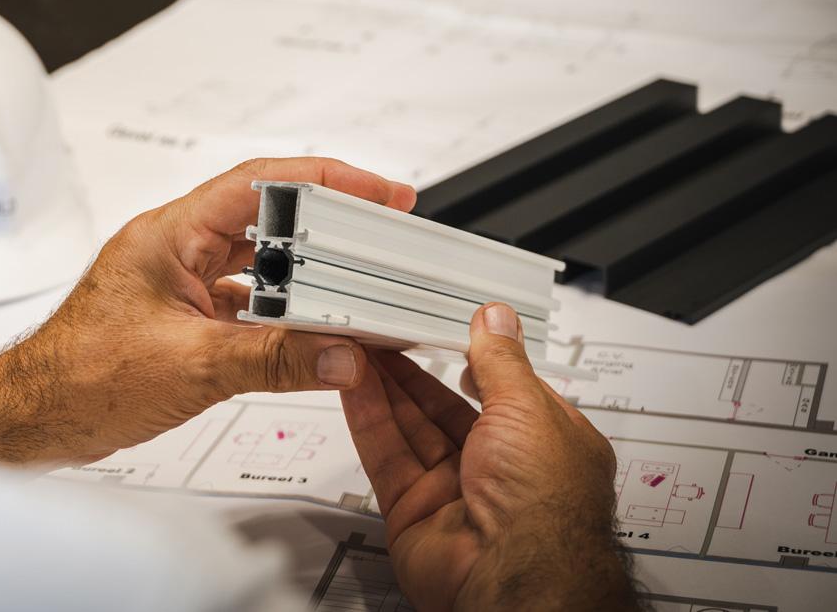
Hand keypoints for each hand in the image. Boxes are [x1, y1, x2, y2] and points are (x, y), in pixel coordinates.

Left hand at [0, 157, 415, 469]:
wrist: (28, 418)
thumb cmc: (76, 378)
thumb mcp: (190, 367)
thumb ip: (273, 360)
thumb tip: (340, 352)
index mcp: (169, 234)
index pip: (262, 184)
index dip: (328, 179)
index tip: (379, 191)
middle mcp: (172, 248)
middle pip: (268, 218)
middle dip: (330, 224)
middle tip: (384, 232)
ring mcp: (175, 282)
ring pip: (258, 262)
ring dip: (307, 272)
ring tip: (360, 279)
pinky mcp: (177, 317)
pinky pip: (244, 301)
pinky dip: (282, 313)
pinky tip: (312, 330)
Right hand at [341, 305, 639, 611]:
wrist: (513, 580)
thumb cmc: (544, 506)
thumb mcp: (527, 408)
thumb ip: (501, 362)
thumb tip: (496, 320)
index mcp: (546, 444)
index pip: (504, 390)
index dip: (473, 358)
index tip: (442, 327)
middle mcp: (504, 470)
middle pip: (448, 408)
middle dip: (416, 370)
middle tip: (386, 332)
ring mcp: (457, 492)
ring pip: (412, 429)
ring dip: (385, 387)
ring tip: (359, 346)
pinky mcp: (415, 511)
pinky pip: (387, 456)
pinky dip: (368, 418)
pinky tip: (353, 383)